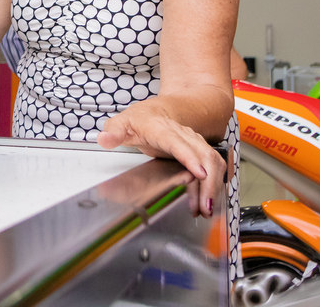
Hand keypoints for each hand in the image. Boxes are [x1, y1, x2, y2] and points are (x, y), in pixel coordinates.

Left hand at [98, 107, 225, 217]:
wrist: (158, 110)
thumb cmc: (141, 118)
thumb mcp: (122, 123)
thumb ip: (113, 132)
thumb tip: (104, 138)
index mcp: (162, 128)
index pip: (177, 142)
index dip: (190, 157)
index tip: (200, 174)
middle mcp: (183, 134)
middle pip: (203, 155)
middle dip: (209, 181)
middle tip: (204, 206)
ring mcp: (194, 142)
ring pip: (212, 161)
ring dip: (214, 185)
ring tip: (206, 208)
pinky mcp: (200, 151)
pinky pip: (214, 166)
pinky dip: (215, 183)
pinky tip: (207, 200)